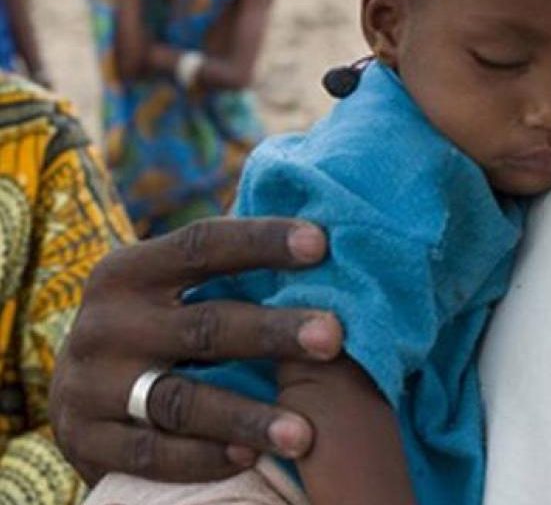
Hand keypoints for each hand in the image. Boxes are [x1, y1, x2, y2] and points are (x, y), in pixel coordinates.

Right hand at [50, 218, 343, 484]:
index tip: (321, 243)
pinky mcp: (86, 440)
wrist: (73, 392)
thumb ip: (228, 269)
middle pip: (203, 326)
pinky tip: (252, 459)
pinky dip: (203, 459)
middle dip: (273, 331)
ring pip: (181, 401)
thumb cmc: (157, 326)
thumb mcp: (170, 289)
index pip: (201, 246)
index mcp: (129, 272)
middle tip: (333, 337)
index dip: (261, 241)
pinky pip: (152, 454)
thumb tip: (318, 235)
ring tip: (303, 432)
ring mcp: (91, 385)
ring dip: (246, 416)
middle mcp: (107, 324)